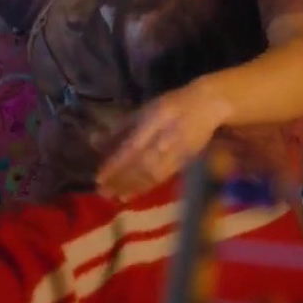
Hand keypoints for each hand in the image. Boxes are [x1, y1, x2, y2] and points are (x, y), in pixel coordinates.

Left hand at [95, 80, 232, 201]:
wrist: (207, 106)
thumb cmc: (170, 106)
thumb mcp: (143, 111)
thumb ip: (120, 128)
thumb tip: (95, 142)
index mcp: (154, 121)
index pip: (132, 147)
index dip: (115, 164)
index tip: (99, 177)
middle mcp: (166, 138)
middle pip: (141, 165)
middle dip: (121, 180)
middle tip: (102, 192)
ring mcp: (177, 151)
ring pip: (152, 174)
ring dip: (132, 187)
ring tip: (115, 196)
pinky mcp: (185, 161)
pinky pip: (163, 177)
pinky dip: (146, 187)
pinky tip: (133, 193)